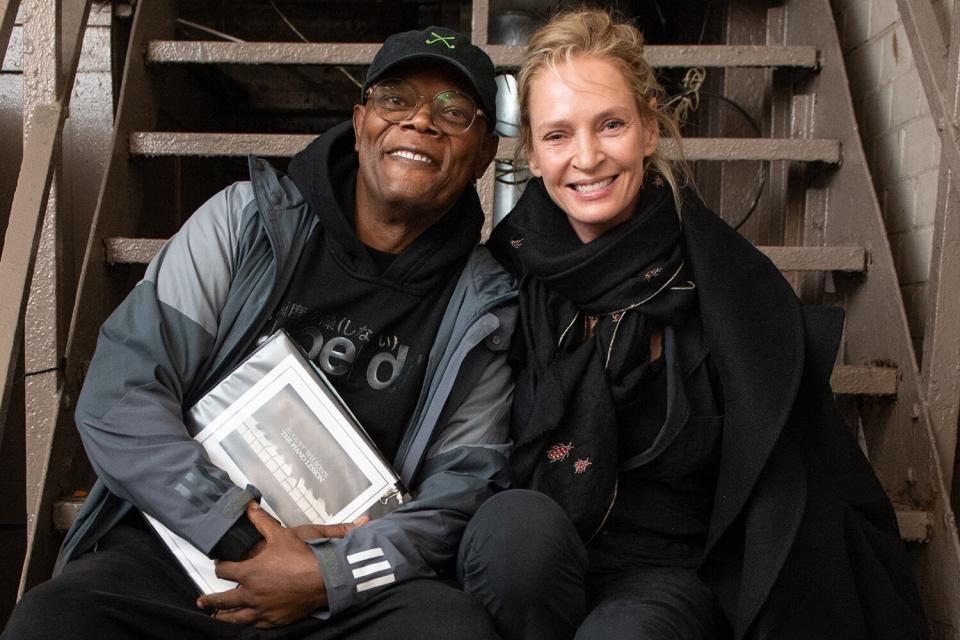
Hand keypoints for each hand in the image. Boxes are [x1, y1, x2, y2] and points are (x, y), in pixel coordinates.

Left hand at [196, 503, 363, 627]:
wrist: (323, 580)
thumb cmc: (302, 558)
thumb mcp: (280, 535)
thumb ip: (261, 521)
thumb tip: (249, 507)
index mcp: (249, 573)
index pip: (224, 571)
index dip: (219, 566)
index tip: (218, 565)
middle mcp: (251, 594)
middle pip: (223, 600)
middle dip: (211, 600)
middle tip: (202, 601)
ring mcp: (262, 609)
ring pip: (236, 617)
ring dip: (223, 616)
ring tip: (216, 617)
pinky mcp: (274, 619)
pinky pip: (255, 624)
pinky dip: (246, 623)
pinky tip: (245, 622)